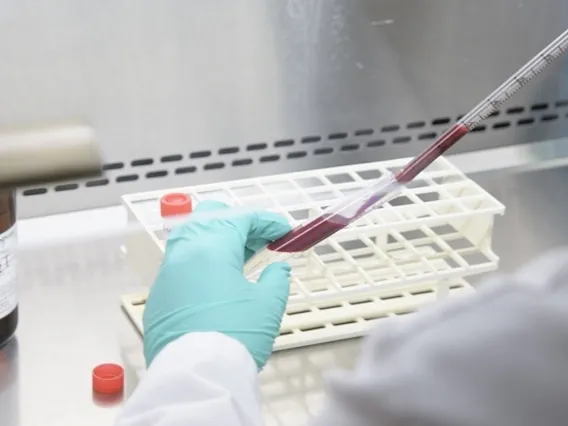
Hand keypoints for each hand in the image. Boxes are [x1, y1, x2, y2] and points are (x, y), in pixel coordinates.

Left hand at [142, 200, 291, 369]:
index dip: (267, 220)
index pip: (240, 217)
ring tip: (242, 257)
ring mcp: (167, 273)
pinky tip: (218, 280)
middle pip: (210, 217)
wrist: (197, 376)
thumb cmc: (235, 336)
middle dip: (239, 222)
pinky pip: (180, 264)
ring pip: (191, 238)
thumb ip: (276, 278)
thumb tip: (277, 270)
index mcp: (211, 248)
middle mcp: (183, 253)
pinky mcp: (159, 295)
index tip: (284, 230)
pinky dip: (201, 261)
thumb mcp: (268, 304)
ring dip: (218, 239)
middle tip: (262, 239)